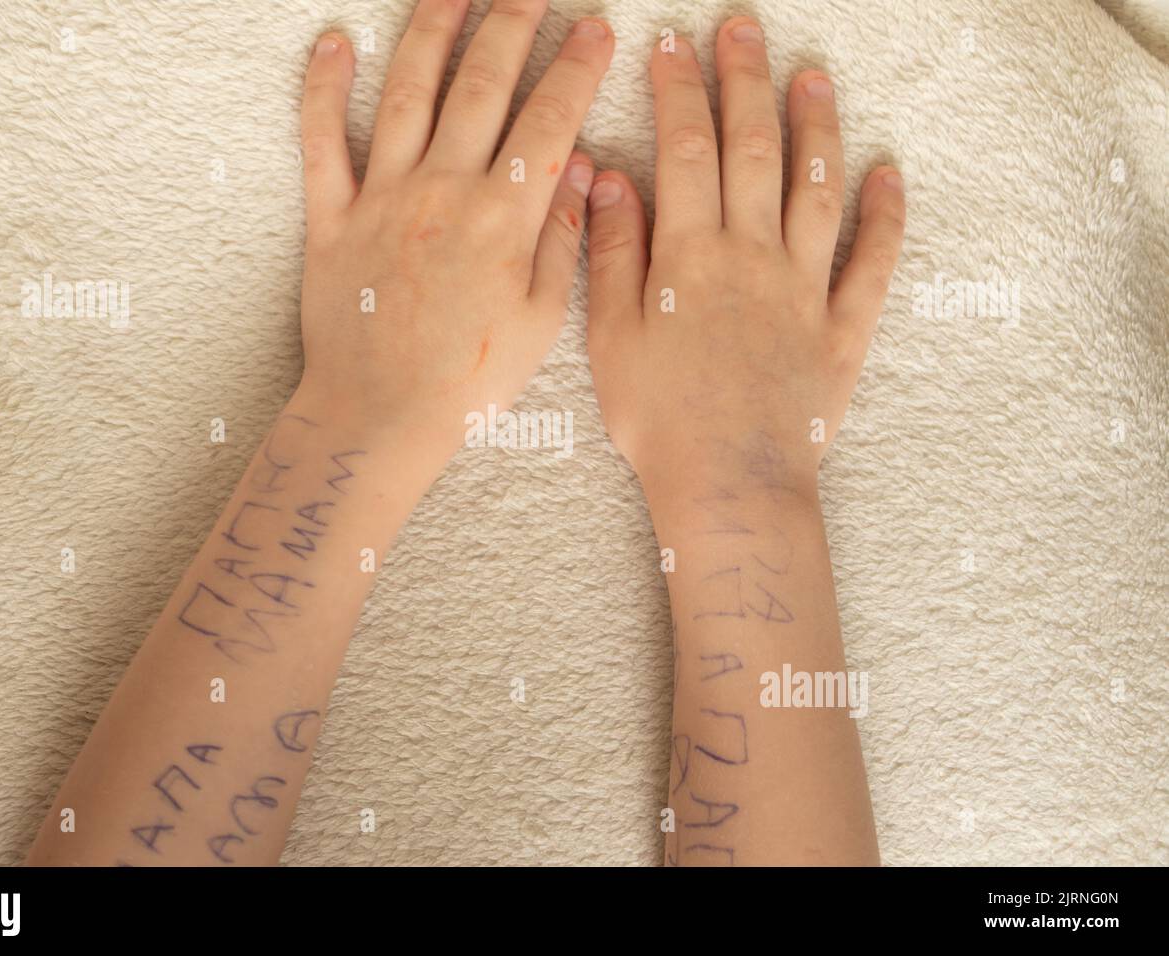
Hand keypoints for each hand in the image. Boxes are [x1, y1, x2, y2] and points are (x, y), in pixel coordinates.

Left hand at [297, 0, 613, 459]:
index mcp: (501, 218)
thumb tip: (578, 171)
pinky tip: (333, 42)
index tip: (595, 29)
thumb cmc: (467, 381)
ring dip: (432, 31)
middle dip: (511, 24)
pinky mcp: (331, 216)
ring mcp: (382, 198)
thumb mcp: (540, 320)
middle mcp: (441, 191)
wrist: (380, 417)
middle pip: (481, 86)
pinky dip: (323, 88)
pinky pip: (321, 140)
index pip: (549, 121)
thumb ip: (560, 239)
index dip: (576, 68)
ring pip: (406, 92)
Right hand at [585, 17, 903, 501]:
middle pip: (754, 150)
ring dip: (817, 127)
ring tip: (813, 77)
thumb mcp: (611, 338)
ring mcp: (805, 288)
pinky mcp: (843, 327)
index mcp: (692, 255)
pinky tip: (888, 175)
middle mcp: (754, 256)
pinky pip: (873, 262)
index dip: (680, 92)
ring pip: (817, 189)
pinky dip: (885, 216)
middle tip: (744, 28)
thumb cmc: (659, 419)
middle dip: (746, 82)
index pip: (685, 151)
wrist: (730, 484)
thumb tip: (610, 180)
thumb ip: (613, 253)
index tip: (672, 46)